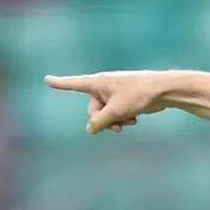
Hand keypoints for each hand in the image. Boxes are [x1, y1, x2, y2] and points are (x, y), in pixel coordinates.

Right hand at [45, 71, 168, 134]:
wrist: (163, 90)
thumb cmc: (138, 95)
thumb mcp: (116, 111)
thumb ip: (100, 122)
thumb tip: (90, 130)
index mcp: (98, 83)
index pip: (74, 84)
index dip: (60, 83)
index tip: (46, 79)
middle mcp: (103, 87)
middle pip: (93, 110)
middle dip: (103, 120)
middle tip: (117, 124)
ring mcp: (114, 94)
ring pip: (106, 115)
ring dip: (114, 122)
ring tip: (128, 123)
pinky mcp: (124, 100)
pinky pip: (116, 114)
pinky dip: (122, 119)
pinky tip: (134, 121)